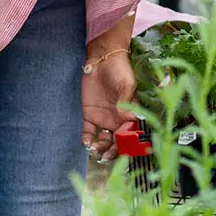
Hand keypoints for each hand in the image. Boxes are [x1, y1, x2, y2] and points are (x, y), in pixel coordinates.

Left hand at [81, 44, 135, 163]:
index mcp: (129, 113)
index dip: (126, 144)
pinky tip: (86, 141)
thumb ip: (126, 101)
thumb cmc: (119, 70)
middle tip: (105, 157)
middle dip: (112, 151)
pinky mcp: (89, 114)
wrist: (101, 59)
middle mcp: (117, 119)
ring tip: (94, 150)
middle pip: (116, 141)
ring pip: (102, 139)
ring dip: (99, 148)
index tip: (122, 149)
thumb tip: (128, 118)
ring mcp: (103, 118)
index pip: (129, 134)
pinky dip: (87, 138)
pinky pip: (88, 131)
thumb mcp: (126, 84)